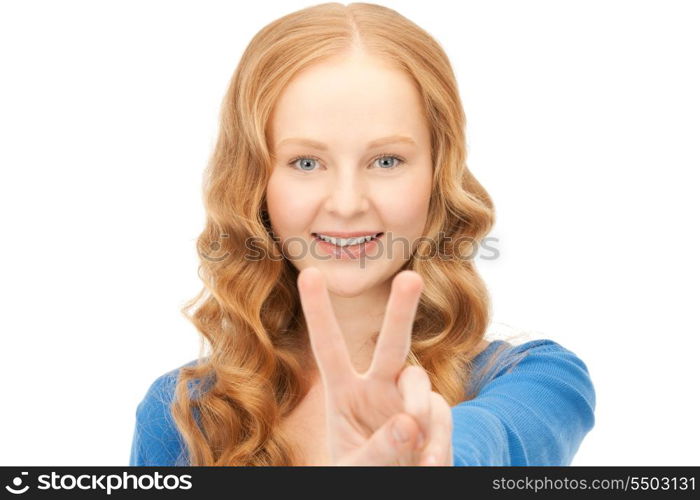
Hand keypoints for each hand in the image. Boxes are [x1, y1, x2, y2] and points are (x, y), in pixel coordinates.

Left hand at [297, 266, 453, 465]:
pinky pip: (440, 416)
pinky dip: (435, 444)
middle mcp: (378, 386)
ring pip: (419, 381)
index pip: (329, 347)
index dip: (319, 311)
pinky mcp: (436, 413)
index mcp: (344, 392)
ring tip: (414, 448)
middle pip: (391, 344)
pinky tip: (425, 465)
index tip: (310, 272)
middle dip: (400, 311)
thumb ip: (378, 450)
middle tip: (410, 279)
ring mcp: (408, 398)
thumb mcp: (358, 468)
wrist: (399, 487)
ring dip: (417, 409)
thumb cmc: (365, 473)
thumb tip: (408, 423)